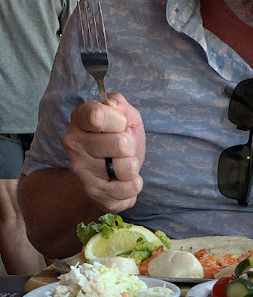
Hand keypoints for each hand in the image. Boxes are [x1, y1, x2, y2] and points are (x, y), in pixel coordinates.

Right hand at [62, 92, 145, 212]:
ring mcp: (82, 170)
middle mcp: (74, 143)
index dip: (119, 121)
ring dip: (133, 166)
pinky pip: (130, 187)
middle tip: (123, 150)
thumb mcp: (125, 117)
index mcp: (80, 119)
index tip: (120, 125)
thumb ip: (119, 104)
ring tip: (122, 165)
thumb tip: (113, 105)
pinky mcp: (94, 192)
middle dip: (131, 146)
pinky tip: (122, 181)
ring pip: (127, 167)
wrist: (110, 177)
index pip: (97, 115)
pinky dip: (134, 184)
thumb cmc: (119, 143)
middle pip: (120, 143)